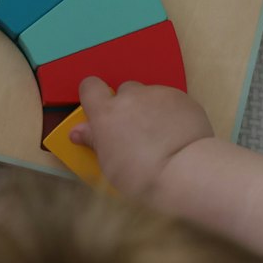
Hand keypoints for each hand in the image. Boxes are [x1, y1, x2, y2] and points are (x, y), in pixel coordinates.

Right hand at [70, 77, 213, 199]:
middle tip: (135, 131)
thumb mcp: (110, 164)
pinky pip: (171, 100)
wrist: (184, 171)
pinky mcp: (182, 97)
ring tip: (161, 135)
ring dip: (150, 108)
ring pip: (150, 95)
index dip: (94, 97)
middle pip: (124, 91)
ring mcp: (158, 94)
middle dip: (128, 106)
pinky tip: (177, 133)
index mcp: (106, 112)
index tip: (101, 113)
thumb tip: (77, 130)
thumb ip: (94, 141)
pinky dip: (171, 112)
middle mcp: (130, 96)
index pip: (90, 86)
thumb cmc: (140, 176)